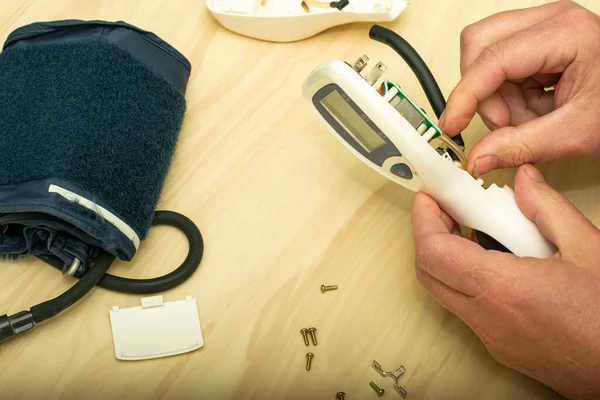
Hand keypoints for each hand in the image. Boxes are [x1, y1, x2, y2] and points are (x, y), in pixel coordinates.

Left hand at [412, 164, 599, 398]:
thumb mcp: (588, 248)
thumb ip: (547, 208)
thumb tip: (523, 178)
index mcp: (501, 288)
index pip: (433, 251)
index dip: (423, 219)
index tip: (430, 196)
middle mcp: (486, 316)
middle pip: (428, 272)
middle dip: (427, 235)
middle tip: (446, 209)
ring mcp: (490, 336)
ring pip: (445, 292)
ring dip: (446, 258)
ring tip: (472, 229)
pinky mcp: (500, 347)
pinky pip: (467, 308)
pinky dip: (466, 280)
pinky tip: (496, 262)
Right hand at [438, 0, 599, 176]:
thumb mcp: (579, 131)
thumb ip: (523, 145)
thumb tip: (479, 158)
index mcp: (564, 33)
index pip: (492, 60)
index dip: (465, 96)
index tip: (451, 126)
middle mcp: (548, 21)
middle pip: (479, 46)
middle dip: (482, 93)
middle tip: (506, 124)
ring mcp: (541, 29)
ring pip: (484, 60)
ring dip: (497, 100)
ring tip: (531, 121)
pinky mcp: (536, 44)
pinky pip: (498, 69)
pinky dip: (508, 98)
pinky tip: (534, 110)